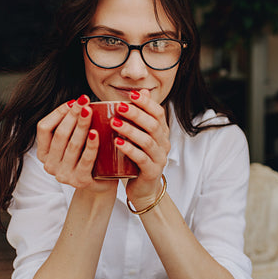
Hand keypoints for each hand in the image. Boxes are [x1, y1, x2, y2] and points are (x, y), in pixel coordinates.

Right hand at [36, 95, 116, 192]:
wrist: (101, 184)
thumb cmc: (89, 157)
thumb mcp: (74, 142)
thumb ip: (71, 126)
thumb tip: (79, 100)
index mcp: (43, 153)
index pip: (43, 128)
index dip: (58, 113)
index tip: (74, 102)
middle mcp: (50, 165)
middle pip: (60, 134)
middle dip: (73, 115)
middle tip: (85, 100)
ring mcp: (64, 175)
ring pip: (72, 145)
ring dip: (81, 125)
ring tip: (89, 110)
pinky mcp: (80, 181)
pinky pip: (86, 160)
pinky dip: (91, 145)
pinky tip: (96, 133)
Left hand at [112, 89, 170, 208]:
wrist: (143, 188)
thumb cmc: (137, 159)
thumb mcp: (139, 135)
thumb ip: (140, 115)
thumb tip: (141, 90)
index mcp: (162, 133)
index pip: (158, 113)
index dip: (146, 103)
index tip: (131, 95)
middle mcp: (164, 144)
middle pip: (153, 125)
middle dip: (136, 114)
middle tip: (119, 107)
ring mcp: (159, 158)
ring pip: (147, 141)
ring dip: (130, 130)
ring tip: (114, 123)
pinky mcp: (152, 171)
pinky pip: (141, 158)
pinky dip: (129, 149)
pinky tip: (117, 142)